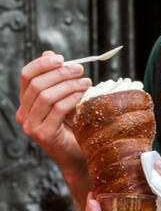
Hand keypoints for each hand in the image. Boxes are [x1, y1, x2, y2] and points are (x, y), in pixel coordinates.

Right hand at [16, 51, 91, 174]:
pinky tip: (83, 95)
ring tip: (87, 83)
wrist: (79, 156)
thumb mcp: (66, 100)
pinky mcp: (43, 135)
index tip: (62, 58)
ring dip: (69, 85)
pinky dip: (72, 98)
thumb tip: (51, 54)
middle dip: (61, 73)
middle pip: (37, 84)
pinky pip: (57, 109)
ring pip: (46, 96)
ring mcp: (31, 126)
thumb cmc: (74, 127)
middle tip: (80, 70)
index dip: (42, 63)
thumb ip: (58, 80)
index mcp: (27, 103)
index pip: (26, 75)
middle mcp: (24, 114)